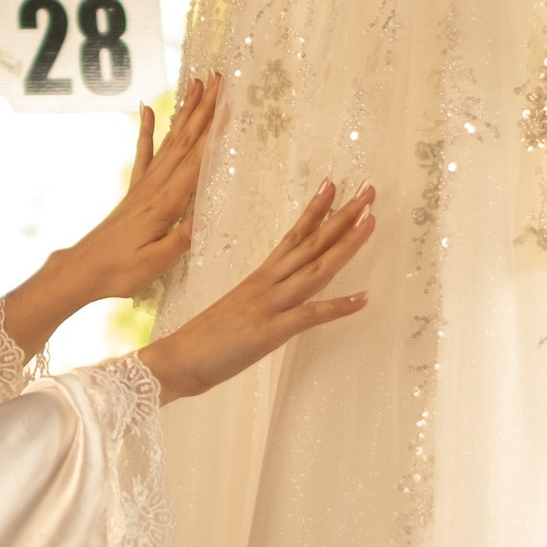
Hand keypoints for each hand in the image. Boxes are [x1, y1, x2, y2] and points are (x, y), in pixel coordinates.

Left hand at [0, 78, 220, 363]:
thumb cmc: (120, 272)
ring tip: (196, 85)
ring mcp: (143, 186)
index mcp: (165, 204)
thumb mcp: (156, 263)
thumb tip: (206, 216)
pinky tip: (147, 109)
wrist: (83, 270)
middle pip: (185, 141)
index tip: (228, 104)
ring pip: (169, 141)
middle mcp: (154, 187)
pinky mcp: (134, 191)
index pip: (195, 161)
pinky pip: (143, 154)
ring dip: (184, 112)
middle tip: (218, 79)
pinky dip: (146, 130)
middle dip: (204, 109)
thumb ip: (181, 238)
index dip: (213, 132)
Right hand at [144, 181, 375, 403]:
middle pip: (311, 244)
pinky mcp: (270, 331)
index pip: (293, 236)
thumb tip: (277, 301)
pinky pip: (310, 315)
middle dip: (342, 216)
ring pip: (315, 269)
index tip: (332, 186)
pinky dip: (338, 306)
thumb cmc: (203, 341)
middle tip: (368, 190)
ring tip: (371, 221)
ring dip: (346, 245)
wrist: (175, 360)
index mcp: (259, 278)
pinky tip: (363, 298)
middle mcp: (267, 284)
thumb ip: (259, 301)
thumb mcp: (237, 311)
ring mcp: (269, 305)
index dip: (315, 211)